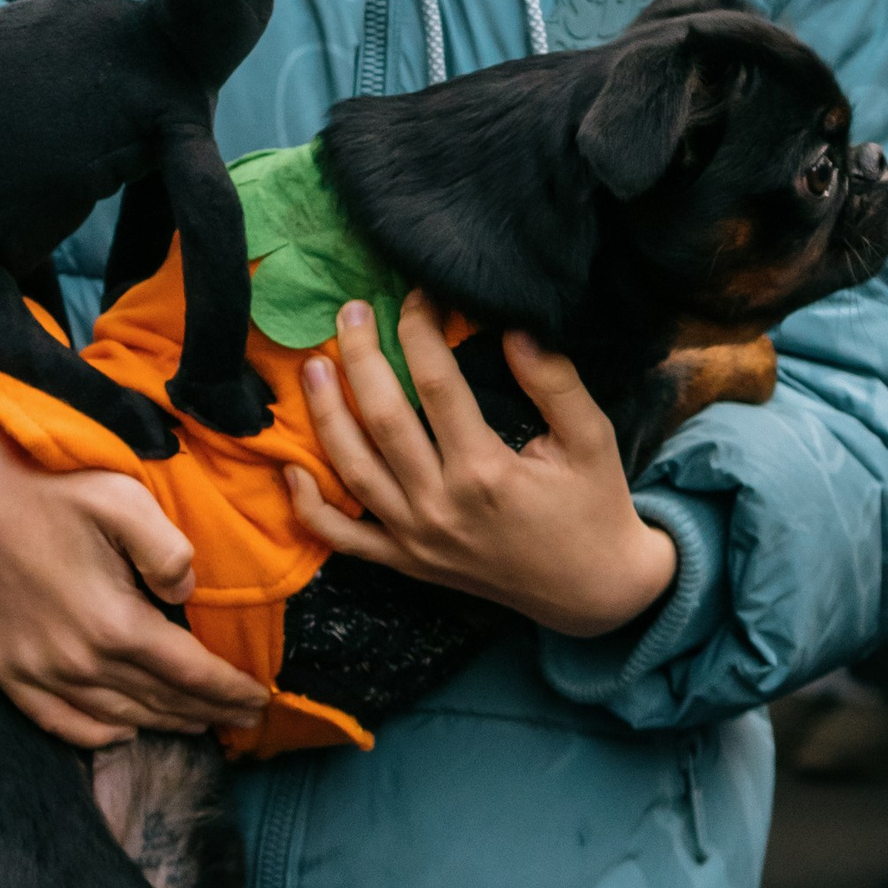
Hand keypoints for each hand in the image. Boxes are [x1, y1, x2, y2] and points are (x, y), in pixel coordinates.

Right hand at [0, 421, 267, 749]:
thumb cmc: (52, 488)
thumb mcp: (125, 500)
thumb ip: (171, 552)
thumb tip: (186, 596)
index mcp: (115, 623)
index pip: (191, 674)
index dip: (230, 691)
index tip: (260, 701)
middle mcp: (78, 662)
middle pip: (159, 701)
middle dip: (208, 711)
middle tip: (242, 717)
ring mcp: (38, 672)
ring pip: (117, 717)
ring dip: (163, 724)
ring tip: (198, 722)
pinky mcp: (6, 670)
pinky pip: (59, 722)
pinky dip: (97, 734)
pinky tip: (123, 731)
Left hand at [284, 291, 677, 642]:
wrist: (595, 593)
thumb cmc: (595, 507)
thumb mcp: (592, 439)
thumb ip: (554, 382)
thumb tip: (516, 327)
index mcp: (486, 471)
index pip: (437, 381)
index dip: (422, 328)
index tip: (418, 294)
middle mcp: (441, 506)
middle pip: (381, 418)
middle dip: (360, 356)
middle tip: (350, 310)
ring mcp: (417, 540)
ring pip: (352, 470)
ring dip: (325, 415)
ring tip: (313, 366)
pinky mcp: (408, 564)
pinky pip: (344, 539)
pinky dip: (310, 507)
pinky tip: (291, 470)